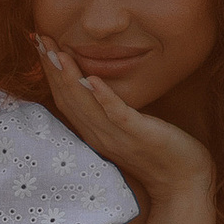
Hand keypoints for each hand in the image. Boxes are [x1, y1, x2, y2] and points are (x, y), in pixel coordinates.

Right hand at [37, 38, 214, 210]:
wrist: (184, 183)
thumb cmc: (159, 153)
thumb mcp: (127, 130)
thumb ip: (108, 112)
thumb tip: (95, 87)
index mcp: (95, 134)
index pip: (64, 100)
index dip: (50, 73)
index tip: (39, 46)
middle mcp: (100, 136)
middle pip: (68, 99)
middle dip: (52, 68)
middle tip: (39, 40)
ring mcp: (118, 137)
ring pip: (85, 105)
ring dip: (69, 77)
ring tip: (57, 52)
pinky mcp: (139, 135)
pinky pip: (117, 114)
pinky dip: (103, 96)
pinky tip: (93, 79)